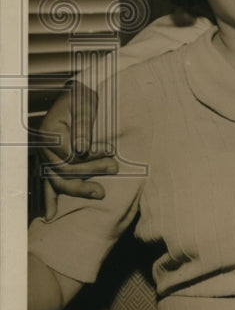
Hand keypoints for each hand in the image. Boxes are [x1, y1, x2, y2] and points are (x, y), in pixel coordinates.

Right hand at [39, 83, 117, 218]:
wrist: (76, 95)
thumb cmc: (82, 99)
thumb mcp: (84, 107)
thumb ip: (83, 128)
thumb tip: (82, 150)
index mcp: (50, 133)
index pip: (70, 155)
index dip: (91, 156)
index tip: (110, 150)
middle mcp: (44, 148)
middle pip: (64, 170)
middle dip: (90, 173)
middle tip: (114, 168)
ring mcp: (46, 157)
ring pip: (57, 181)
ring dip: (79, 189)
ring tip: (101, 192)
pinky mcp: (51, 163)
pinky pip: (47, 184)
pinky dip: (50, 199)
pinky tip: (52, 215)